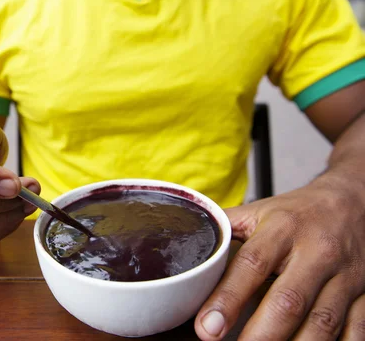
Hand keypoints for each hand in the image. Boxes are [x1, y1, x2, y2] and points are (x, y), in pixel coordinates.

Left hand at [194, 177, 364, 339]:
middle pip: (288, 301)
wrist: (354, 201)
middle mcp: (316, 252)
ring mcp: (346, 276)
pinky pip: (356, 330)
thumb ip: (225, 230)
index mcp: (282, 229)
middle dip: (260, 334)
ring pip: (323, 322)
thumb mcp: (259, 212)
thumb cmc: (298, 213)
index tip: (207, 328)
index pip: (251, 264)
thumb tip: (181, 243)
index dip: (228, 298)